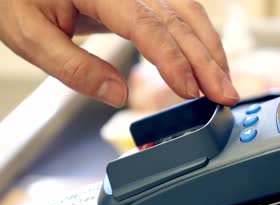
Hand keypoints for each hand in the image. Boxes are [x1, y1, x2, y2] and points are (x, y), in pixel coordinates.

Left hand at [0, 0, 238, 106]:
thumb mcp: (30, 35)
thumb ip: (74, 67)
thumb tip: (116, 94)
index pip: (147, 26)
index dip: (173, 60)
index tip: (190, 91)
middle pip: (179, 20)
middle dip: (207, 60)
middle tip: (226, 94)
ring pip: (188, 13)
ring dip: (210, 49)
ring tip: (223, 81)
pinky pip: (181, 12)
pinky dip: (200, 38)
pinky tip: (208, 59)